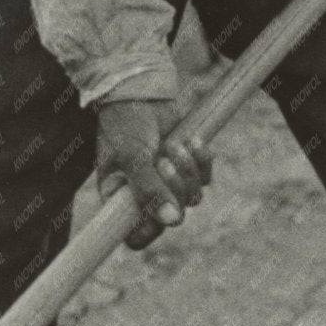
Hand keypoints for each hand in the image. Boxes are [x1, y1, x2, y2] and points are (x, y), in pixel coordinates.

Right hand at [95, 95, 212, 249]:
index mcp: (120, 199)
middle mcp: (144, 196)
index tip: (160, 212)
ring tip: (175, 145)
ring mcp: (168, 183)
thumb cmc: (126, 122)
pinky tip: (193, 140)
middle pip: (172, 218)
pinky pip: (205, 178)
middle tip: (165, 161)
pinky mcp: (188, 168)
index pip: (137, 236)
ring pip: (192, 198)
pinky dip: (202, 160)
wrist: (142, 89)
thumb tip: (172, 221)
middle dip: (174, 189)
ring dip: (189, 172)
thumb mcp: (132, 155)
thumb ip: (148, 189)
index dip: (151, 230)